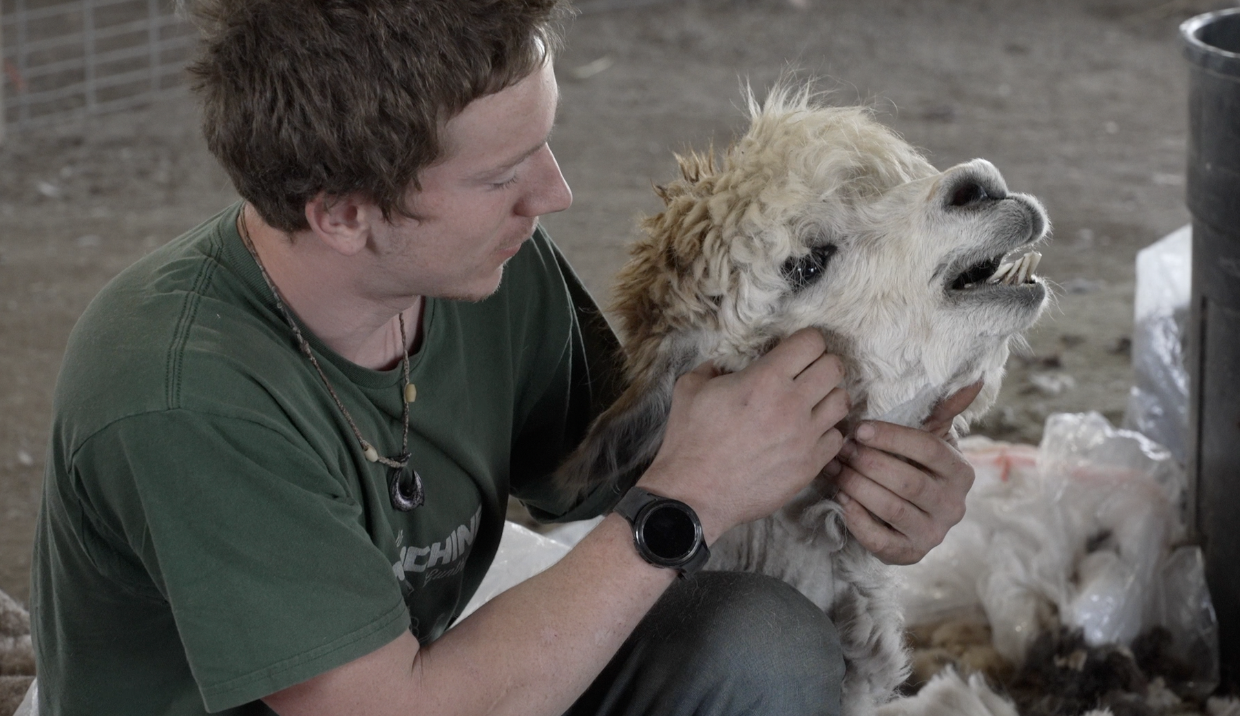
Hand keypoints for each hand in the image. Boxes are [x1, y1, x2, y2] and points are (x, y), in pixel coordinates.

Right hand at [639, 328, 849, 542]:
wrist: (694, 494)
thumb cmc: (689, 441)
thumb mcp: (689, 388)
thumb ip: (712, 367)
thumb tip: (724, 363)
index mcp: (765, 379)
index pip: (812, 342)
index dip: (805, 342)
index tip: (795, 351)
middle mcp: (793, 404)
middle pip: (835, 367)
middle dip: (822, 365)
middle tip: (806, 375)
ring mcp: (806, 436)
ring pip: (843, 401)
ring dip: (828, 398)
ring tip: (811, 404)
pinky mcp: (810, 465)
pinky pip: (837, 438)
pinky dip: (826, 433)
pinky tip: (808, 435)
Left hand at [829, 382, 981, 564]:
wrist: (912, 515)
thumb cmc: (915, 467)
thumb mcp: (930, 438)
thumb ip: (944, 411)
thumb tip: (973, 379)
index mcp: (961, 472)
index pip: (928, 449)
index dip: (892, 438)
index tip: (859, 429)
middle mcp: (953, 505)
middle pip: (908, 481)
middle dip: (869, 463)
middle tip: (840, 449)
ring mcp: (934, 534)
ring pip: (893, 508)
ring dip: (858, 487)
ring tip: (835, 470)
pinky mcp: (910, 554)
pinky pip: (881, 540)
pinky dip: (858, 519)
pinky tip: (841, 500)